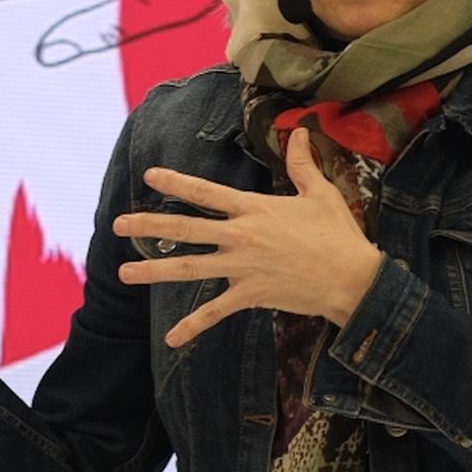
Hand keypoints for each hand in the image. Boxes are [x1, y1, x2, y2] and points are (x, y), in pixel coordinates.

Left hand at [111, 129, 383, 346]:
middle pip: (185, 228)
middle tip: (117, 223)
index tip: (150, 175)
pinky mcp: (250, 295)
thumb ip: (303, 164)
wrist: (354, 279)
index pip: (206, 192)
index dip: (177, 182)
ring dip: (154, 270)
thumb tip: (302, 132)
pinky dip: (193, 326)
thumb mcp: (321, 193)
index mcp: (253, 210)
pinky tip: (171, 338)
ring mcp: (242, 268)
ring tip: (123, 272)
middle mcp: (240, 236)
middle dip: (149, 224)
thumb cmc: (338, 235)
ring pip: (189, 268)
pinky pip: (215, 313)